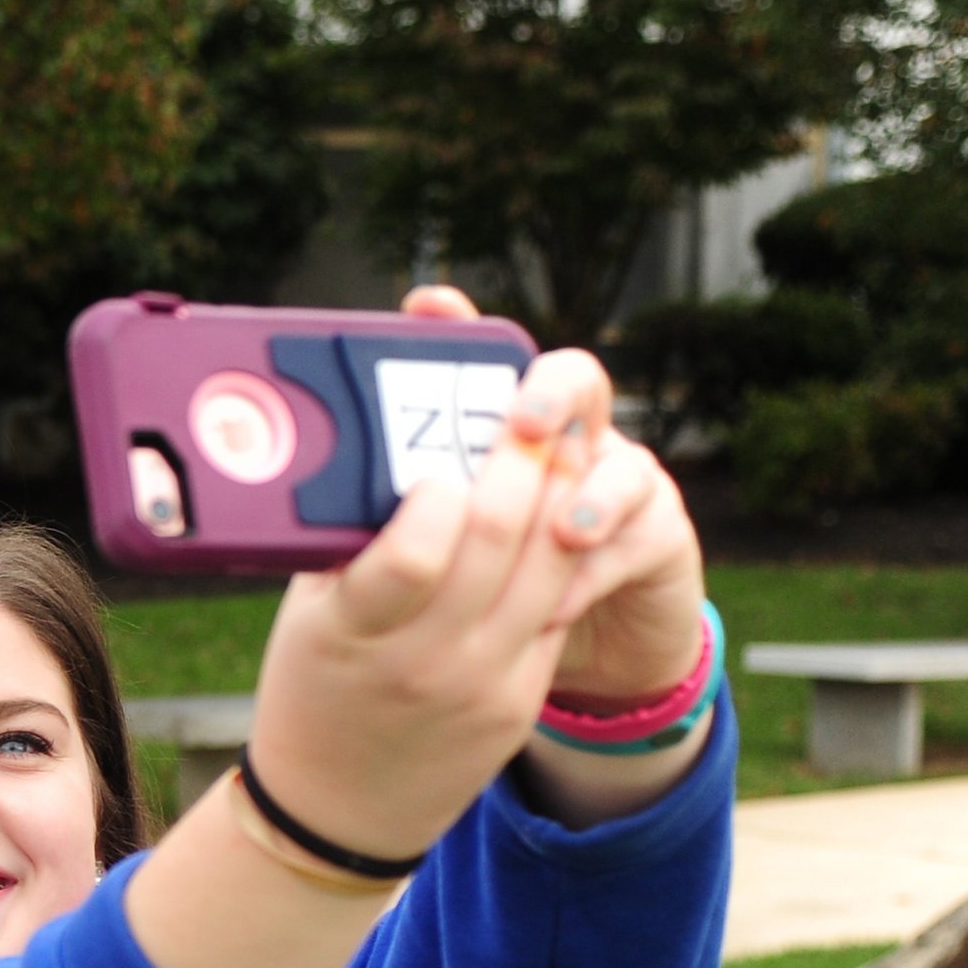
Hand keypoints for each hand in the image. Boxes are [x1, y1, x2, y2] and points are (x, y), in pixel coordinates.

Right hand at [240, 306, 622, 863]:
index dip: (441, 494)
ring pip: (551, 566)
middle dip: (523, 463)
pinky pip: (558, 608)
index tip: (443, 460)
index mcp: (351, 635)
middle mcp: (423, 662)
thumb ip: (345, 542)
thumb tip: (391, 446)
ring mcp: (481, 684)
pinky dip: (564, 553)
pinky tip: (560, 515)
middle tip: (529, 415)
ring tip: (560, 449)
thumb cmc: (312, 689)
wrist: (337, 809)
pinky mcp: (520, 702)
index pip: (414, 554)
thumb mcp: (307, 617)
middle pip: (502, 541)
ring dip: (562, 495)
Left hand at [402, 285, 705, 703]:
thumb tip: (311, 481)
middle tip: (520, 426)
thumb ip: (383, 503)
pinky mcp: (656, 540)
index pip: (490, 354)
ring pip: (623, 465)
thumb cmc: (465, 590)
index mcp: (504, 430)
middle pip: (574, 382)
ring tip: (564, 530)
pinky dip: (596, 573)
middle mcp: (570, 440)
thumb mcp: (417, 545)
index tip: (429, 311)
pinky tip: (559, 606)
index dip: (463, 328)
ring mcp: (622, 485)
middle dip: (548, 398)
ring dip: (591, 497)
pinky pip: (638, 543)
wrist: (531, 656)